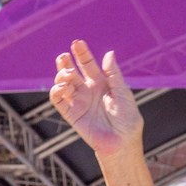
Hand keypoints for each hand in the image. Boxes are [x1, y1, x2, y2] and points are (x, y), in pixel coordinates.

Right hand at [51, 41, 144, 161]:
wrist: (122, 142)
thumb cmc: (128, 120)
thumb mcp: (123, 93)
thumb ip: (114, 74)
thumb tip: (109, 53)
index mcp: (102, 84)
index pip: (88, 65)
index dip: (82, 54)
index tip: (77, 43)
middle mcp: (88, 91)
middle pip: (72, 72)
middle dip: (66, 62)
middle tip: (65, 56)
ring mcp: (78, 101)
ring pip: (62, 83)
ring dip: (61, 75)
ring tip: (68, 74)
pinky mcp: (71, 113)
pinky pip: (57, 99)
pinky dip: (57, 90)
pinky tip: (64, 87)